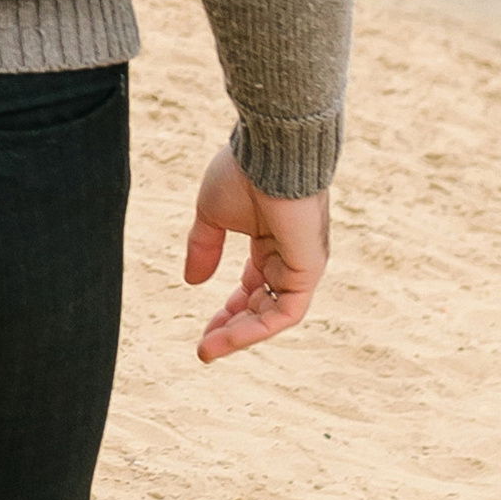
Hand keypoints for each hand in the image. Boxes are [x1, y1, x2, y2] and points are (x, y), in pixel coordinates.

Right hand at [183, 145, 330, 358]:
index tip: (201, 331)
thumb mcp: (212, 214)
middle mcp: (289, 257)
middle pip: (262, 305)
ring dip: (241, 334)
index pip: (252, 287)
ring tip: (209, 349)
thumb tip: (192, 281)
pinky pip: (286, 311)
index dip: (227, 310)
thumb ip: (204, 247)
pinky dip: (257, 327)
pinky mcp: (308, 270)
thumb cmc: (243, 172)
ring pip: (274, 314)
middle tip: (204, 349)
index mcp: (269, 242)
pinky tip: (228, 335)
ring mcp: (301, 265)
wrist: (271, 150)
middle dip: (232, 328)